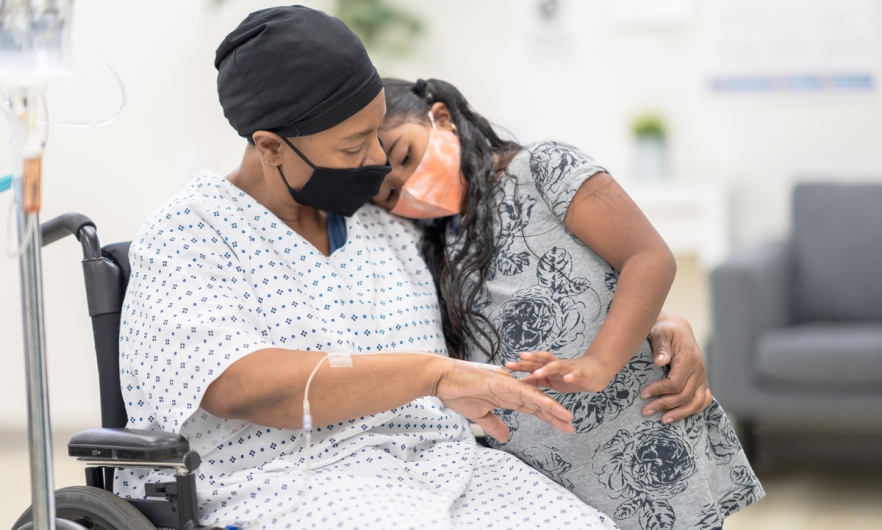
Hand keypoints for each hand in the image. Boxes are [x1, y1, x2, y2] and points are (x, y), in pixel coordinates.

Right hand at [434, 362, 573, 442]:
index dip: (548, 417)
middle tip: (571, 425)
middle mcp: (511, 390)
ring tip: (567, 418)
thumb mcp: (479, 416)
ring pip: (535, 397)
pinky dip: (536, 398)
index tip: (563, 426)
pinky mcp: (501, 382)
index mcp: (506, 397)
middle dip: (555, 414)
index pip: (532, 408)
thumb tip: (506, 437)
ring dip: (552, 407)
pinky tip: (549, 406)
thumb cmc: (457, 393)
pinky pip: (522, 391)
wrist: (442, 380)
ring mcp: (507, 385)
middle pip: (538, 403)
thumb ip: (494, 425)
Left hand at [505, 351, 614, 392]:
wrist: (596, 371)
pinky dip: (572, 376)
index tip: (506, 365)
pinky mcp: (582, 374)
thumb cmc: (571, 375)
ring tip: (537, 373)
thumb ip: (538, 380)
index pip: (533, 364)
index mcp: (549, 367)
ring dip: (547, 368)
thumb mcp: (553, 380)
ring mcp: (569, 368)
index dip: (520, 364)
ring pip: (557, 365)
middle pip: (542, 359)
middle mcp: (557, 365)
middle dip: (530, 359)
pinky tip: (567, 378)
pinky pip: (576, 374)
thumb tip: (522, 380)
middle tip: (519, 358)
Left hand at [641, 310, 712, 423]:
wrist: (676, 328)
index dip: (659, 391)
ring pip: (697, 402)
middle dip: (664, 405)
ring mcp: (702, 377)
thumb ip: (660, 346)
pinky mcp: (702, 382)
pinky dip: (693, 410)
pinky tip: (678, 415)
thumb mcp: (660, 332)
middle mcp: (699, 370)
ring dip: (680, 413)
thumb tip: (659, 362)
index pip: (675, 383)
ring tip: (662, 420)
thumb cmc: (665, 330)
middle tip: (645, 411)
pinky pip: (703, 401)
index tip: (643, 395)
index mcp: (689, 359)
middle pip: (684, 395)